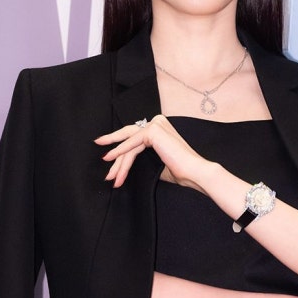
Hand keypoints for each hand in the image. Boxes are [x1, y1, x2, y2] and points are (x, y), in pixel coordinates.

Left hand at [94, 115, 213, 189]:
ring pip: (130, 144)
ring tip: (111, 175)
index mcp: (160, 127)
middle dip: (113, 147)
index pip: (136, 137)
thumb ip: (144, 157)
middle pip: (129, 137)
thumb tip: (126, 163)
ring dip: (119, 161)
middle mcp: (158, 122)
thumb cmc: (181, 171)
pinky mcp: (153, 131)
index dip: (121, 147)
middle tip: (102, 156)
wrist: (194, 172)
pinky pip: (132, 144)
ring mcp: (155, 124)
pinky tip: (111, 160)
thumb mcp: (157, 162)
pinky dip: (121, 153)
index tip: (109, 157)